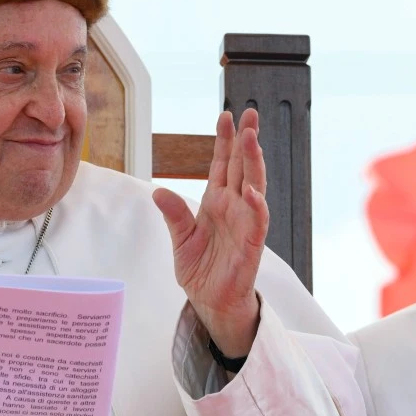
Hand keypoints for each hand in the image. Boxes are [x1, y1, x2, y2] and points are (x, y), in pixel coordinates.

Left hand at [152, 108, 269, 357]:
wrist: (211, 302)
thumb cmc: (201, 270)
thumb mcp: (180, 239)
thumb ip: (174, 214)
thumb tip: (157, 191)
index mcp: (216, 202)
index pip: (222, 164)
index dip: (224, 141)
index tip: (226, 116)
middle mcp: (234, 207)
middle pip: (242, 167)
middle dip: (246, 140)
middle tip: (249, 114)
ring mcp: (245, 222)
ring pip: (254, 185)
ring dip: (254, 162)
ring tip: (251, 138)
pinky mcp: (251, 243)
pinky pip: (257, 220)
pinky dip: (256, 204)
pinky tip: (251, 190)